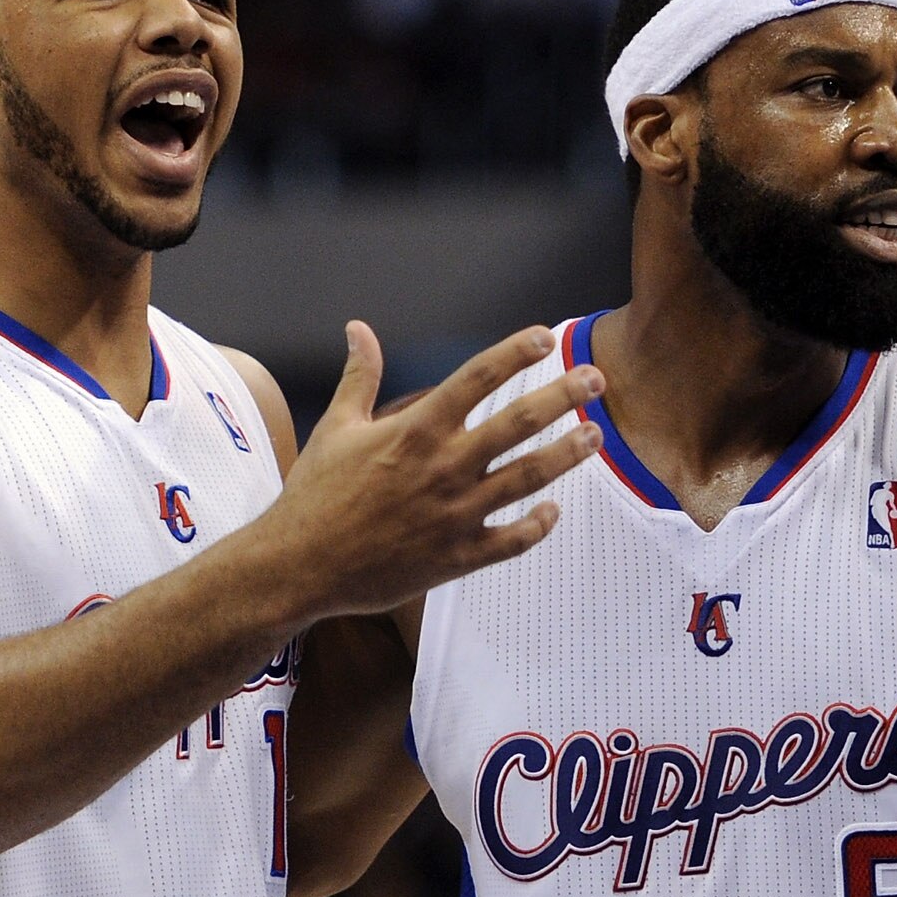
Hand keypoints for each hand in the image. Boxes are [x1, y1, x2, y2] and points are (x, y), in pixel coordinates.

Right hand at [250, 322, 604, 625]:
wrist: (300, 567)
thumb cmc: (315, 495)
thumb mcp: (336, 428)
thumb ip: (359, 377)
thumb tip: (358, 330)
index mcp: (415, 431)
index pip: (476, 378)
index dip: (516, 353)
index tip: (547, 336)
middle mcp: (443, 467)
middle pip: (518, 422)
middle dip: (563, 396)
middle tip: (596, 379)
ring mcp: (455, 514)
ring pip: (528, 478)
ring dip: (567, 455)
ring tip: (594, 435)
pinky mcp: (458, 557)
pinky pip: (512, 541)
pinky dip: (538, 525)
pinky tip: (554, 510)